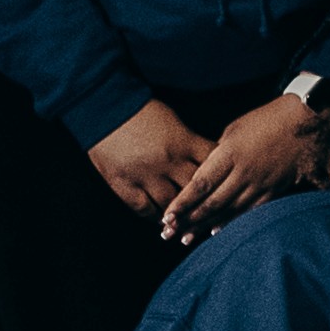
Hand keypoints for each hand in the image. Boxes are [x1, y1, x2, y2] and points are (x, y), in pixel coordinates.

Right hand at [88, 101, 209, 221]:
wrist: (104, 109)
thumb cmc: (141, 111)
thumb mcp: (174, 121)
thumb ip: (190, 142)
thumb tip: (207, 159)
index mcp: (184, 143)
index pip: (213, 167)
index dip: (221, 177)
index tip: (225, 186)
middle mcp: (168, 162)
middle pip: (196, 190)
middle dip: (205, 201)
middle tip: (211, 211)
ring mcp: (145, 176)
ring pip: (172, 204)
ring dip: (181, 214)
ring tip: (188, 221)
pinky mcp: (124, 185)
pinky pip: (145, 209)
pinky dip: (155, 217)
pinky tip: (162, 221)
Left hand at [162, 91, 323, 239]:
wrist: (307, 119)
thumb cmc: (267, 118)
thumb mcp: (234, 129)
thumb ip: (217, 153)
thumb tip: (204, 173)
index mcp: (231, 153)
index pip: (201, 184)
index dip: (183, 202)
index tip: (167, 215)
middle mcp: (245, 172)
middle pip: (213, 203)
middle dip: (189, 220)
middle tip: (168, 232)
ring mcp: (261, 182)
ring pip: (230, 210)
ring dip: (206, 226)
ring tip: (187, 238)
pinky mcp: (275, 188)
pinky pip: (251, 210)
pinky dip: (233, 222)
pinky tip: (218, 231)